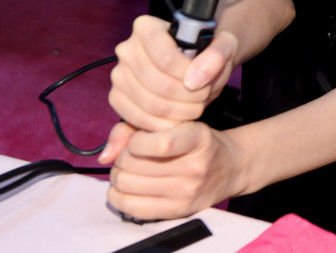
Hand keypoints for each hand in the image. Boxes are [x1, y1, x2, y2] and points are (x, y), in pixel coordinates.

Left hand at [106, 122, 243, 220]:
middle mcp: (195, 167)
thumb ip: (136, 129)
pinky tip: (128, 187)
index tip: (139, 139)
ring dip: (119, 176)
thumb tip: (105, 156)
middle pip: (133, 165)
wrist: (230, 167)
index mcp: (198, 138)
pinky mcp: (177, 211)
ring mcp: (186, 192)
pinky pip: (131, 207)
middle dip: (122, 158)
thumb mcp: (177, 124)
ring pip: (127, 185)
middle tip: (130, 156)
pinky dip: (119, 196)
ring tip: (130, 171)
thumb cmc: (196, 142)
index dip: (136, 141)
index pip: (160, 143)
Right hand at [107, 16, 237, 134]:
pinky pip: (135, 118)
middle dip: (187, 97)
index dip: (188, 76)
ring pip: (148, 103)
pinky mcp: (117, 97)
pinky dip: (161, 124)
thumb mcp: (224, 44)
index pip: (165, 59)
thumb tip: (194, 80)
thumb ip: (217, 55)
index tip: (204, 82)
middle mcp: (127, 49)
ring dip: (178, 112)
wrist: (197, 63)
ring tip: (195, 107)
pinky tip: (178, 119)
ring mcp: (119, 74)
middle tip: (204, 97)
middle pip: (157, 83)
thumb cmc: (209, 51)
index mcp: (147, 27)